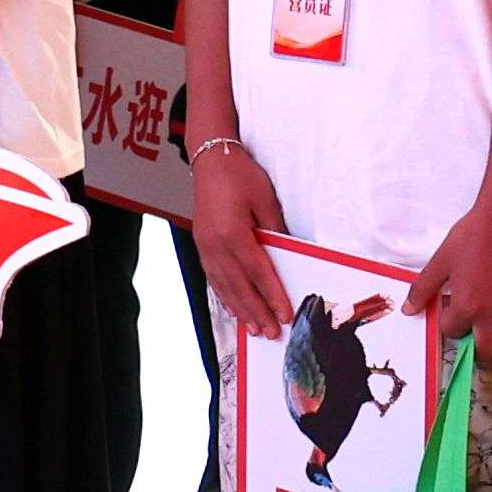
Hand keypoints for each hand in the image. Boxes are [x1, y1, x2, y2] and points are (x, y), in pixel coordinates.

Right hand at [188, 139, 291, 338]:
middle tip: (272, 333)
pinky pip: (213, 277)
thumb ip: (276, 231)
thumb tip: (290, 256)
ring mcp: (205, 246)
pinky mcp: (201, 244)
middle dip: (257, 311)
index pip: (258, 272)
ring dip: (240, 309)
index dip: (272, 296)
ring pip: (224, 286)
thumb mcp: (266, 200)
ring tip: (254, 329)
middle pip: (239, 286)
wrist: (210, 158)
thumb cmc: (240, 175)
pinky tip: (233, 307)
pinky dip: (225, 295)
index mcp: (233, 233)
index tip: (285, 315)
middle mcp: (215, 244)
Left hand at [410, 196, 491, 367]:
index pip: (453, 333)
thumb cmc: (471, 237)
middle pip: (486, 352)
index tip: (453, 309)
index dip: (450, 323)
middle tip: (474, 332)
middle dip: (476, 347)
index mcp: (467, 307)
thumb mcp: (441, 261)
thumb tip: (408, 310)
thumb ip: (423, 289)